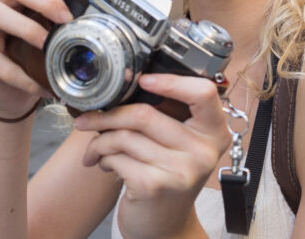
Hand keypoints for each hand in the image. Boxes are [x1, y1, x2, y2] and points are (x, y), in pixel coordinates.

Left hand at [75, 73, 229, 238]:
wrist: (166, 226)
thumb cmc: (169, 177)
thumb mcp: (182, 145)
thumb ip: (170, 117)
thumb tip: (124, 85)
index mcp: (215, 132)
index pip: (204, 93)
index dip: (172, 82)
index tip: (144, 80)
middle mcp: (203, 151)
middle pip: (146, 114)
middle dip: (109, 116)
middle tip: (89, 119)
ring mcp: (181, 170)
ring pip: (124, 136)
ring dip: (100, 141)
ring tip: (97, 148)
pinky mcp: (155, 185)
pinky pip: (116, 157)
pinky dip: (102, 157)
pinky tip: (105, 163)